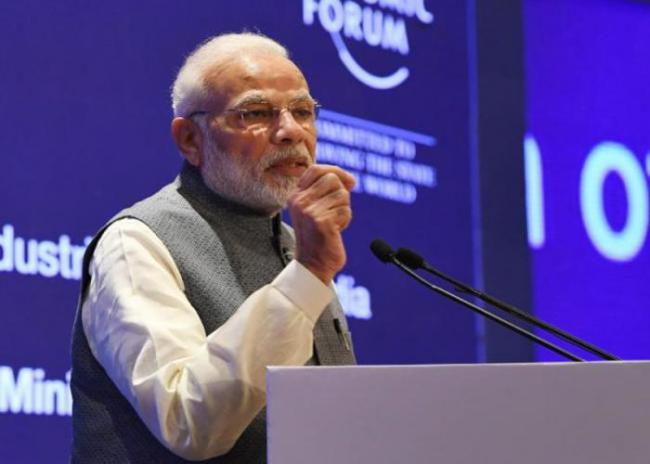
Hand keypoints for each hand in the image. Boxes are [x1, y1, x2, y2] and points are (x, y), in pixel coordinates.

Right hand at [288, 164, 355, 283]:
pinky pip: (345, 210)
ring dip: (343, 209)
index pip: (316, 169)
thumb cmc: (318, 237)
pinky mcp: (322, 222)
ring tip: (333, 223)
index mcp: (296, 196)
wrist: (313, 264)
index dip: (336, 171)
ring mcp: (309, 211)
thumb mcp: (316, 209)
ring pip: (341, 194)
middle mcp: (299, 201)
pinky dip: (345, 220)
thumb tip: (350, 179)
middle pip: (332, 179)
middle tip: (336, 211)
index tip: (348, 182)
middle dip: (341, 193)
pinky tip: (335, 231)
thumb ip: (327, 192)